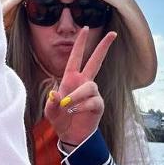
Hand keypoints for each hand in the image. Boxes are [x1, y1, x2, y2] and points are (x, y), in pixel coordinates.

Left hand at [44, 27, 116, 146]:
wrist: (71, 137)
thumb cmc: (60, 120)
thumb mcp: (50, 112)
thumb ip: (51, 103)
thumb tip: (55, 94)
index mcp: (71, 78)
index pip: (77, 57)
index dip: (81, 43)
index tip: (85, 28)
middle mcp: (84, 82)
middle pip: (96, 61)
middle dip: (103, 47)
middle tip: (113, 33)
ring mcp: (92, 93)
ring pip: (90, 86)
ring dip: (78, 96)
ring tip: (68, 106)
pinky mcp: (98, 105)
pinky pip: (93, 101)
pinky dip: (83, 106)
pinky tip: (75, 112)